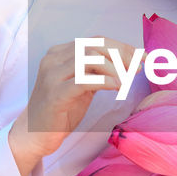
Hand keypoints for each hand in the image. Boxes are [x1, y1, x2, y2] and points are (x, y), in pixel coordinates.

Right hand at [9, 36, 140, 164]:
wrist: (34, 134)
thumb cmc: (61, 110)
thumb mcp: (83, 85)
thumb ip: (99, 71)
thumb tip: (129, 63)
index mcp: (60, 52)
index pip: (97, 41)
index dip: (123, 47)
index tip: (143, 58)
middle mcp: (54, 58)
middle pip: (96, 46)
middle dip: (123, 55)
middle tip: (140, 68)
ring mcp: (52, 75)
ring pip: (90, 58)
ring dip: (116, 68)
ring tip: (129, 81)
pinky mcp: (55, 94)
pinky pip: (83, 81)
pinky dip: (105, 81)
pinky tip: (118, 87)